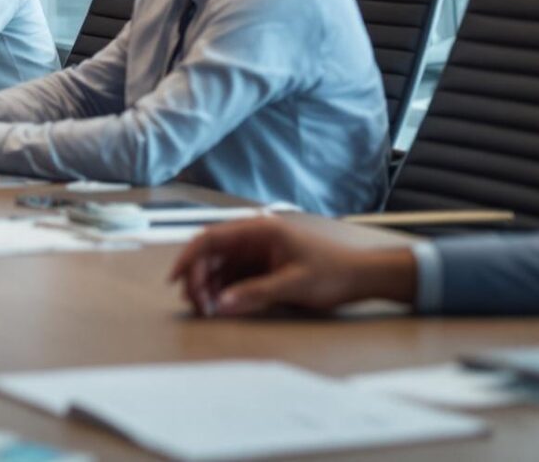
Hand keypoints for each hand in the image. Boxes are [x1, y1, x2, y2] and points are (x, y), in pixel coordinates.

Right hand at [169, 218, 417, 316]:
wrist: (363, 277)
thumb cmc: (334, 274)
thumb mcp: (293, 285)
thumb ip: (255, 293)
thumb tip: (220, 304)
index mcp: (259, 230)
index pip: (210, 238)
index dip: (187, 258)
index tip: (175, 280)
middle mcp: (254, 236)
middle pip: (211, 253)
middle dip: (197, 278)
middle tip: (197, 305)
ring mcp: (258, 251)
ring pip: (220, 266)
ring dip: (209, 285)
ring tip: (206, 308)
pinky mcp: (263, 265)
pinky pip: (234, 275)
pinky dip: (223, 289)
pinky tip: (221, 305)